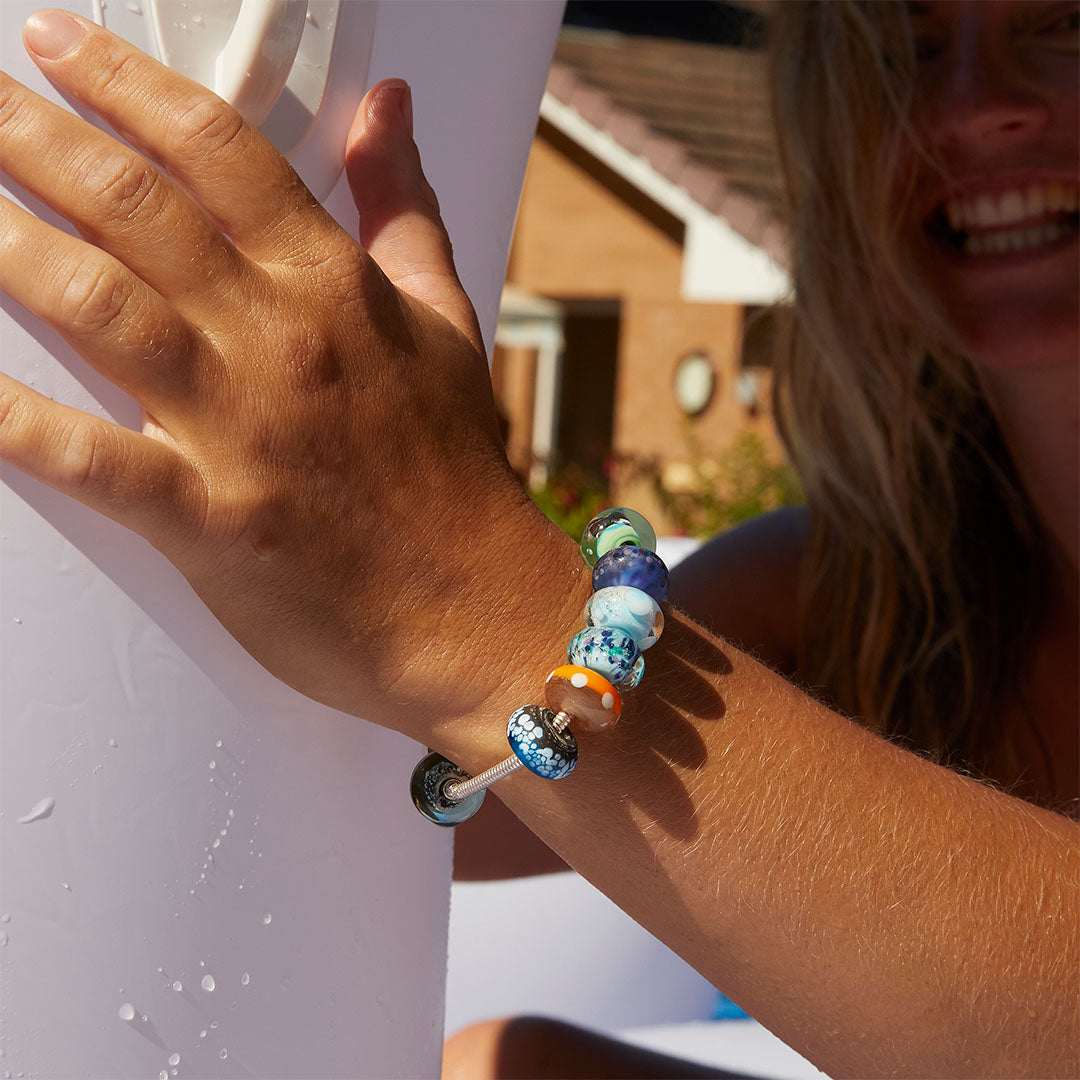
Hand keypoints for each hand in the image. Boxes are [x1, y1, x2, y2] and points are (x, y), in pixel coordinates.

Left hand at [0, 9, 553, 737]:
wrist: (479, 607)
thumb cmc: (460, 473)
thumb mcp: (446, 323)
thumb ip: (404, 208)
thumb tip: (388, 107)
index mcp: (338, 287)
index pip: (220, 149)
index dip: (125, 84)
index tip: (56, 45)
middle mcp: (283, 340)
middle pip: (135, 206)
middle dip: (30, 135)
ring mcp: (244, 430)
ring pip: (99, 307)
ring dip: (5, 244)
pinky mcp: (212, 521)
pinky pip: (90, 459)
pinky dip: (12, 423)